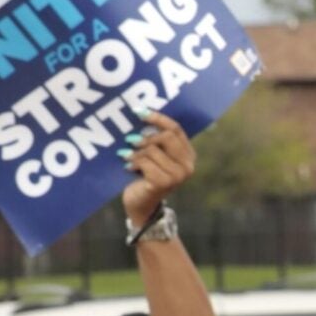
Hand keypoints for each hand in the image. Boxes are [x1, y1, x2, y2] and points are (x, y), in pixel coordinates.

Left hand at [120, 111, 194, 228]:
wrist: (141, 205)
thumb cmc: (145, 176)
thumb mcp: (154, 156)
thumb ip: (156, 140)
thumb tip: (141, 114)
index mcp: (188, 156)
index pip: (176, 129)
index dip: (157, 118)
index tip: (139, 111)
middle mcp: (188, 166)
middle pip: (166, 136)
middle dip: (146, 136)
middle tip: (130, 140)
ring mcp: (178, 176)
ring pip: (152, 149)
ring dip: (135, 152)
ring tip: (127, 157)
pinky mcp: (164, 183)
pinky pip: (145, 162)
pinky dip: (133, 162)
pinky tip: (128, 167)